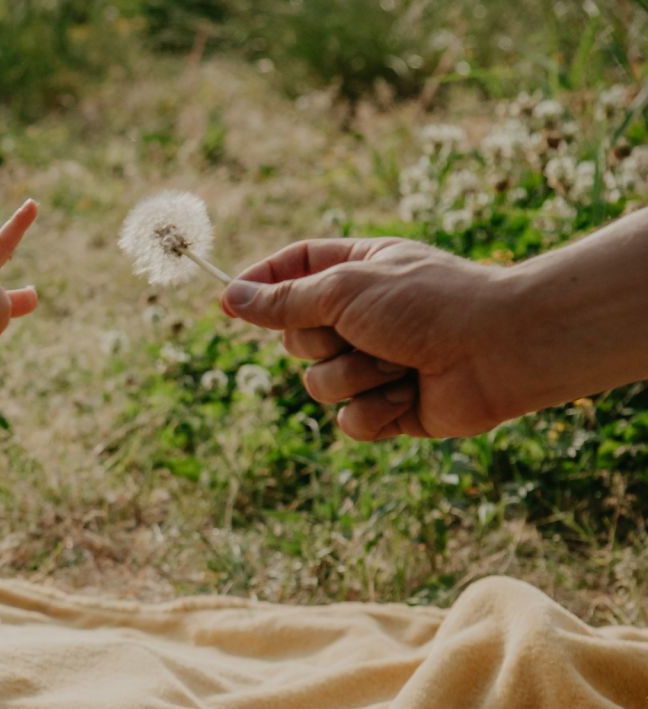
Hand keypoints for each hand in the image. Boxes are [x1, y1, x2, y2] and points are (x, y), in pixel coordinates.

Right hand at [219, 238, 515, 440]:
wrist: (500, 350)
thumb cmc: (431, 304)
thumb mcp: (346, 289)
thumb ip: (285, 299)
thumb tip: (230, 297)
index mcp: (359, 271)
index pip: (293, 269)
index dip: (259, 285)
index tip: (226, 302)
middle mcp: (363, 316)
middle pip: (295, 336)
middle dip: (321, 341)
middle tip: (360, 331)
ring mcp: (375, 364)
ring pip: (317, 384)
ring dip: (353, 377)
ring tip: (397, 365)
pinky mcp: (388, 409)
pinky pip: (347, 422)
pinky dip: (373, 411)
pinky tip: (407, 396)